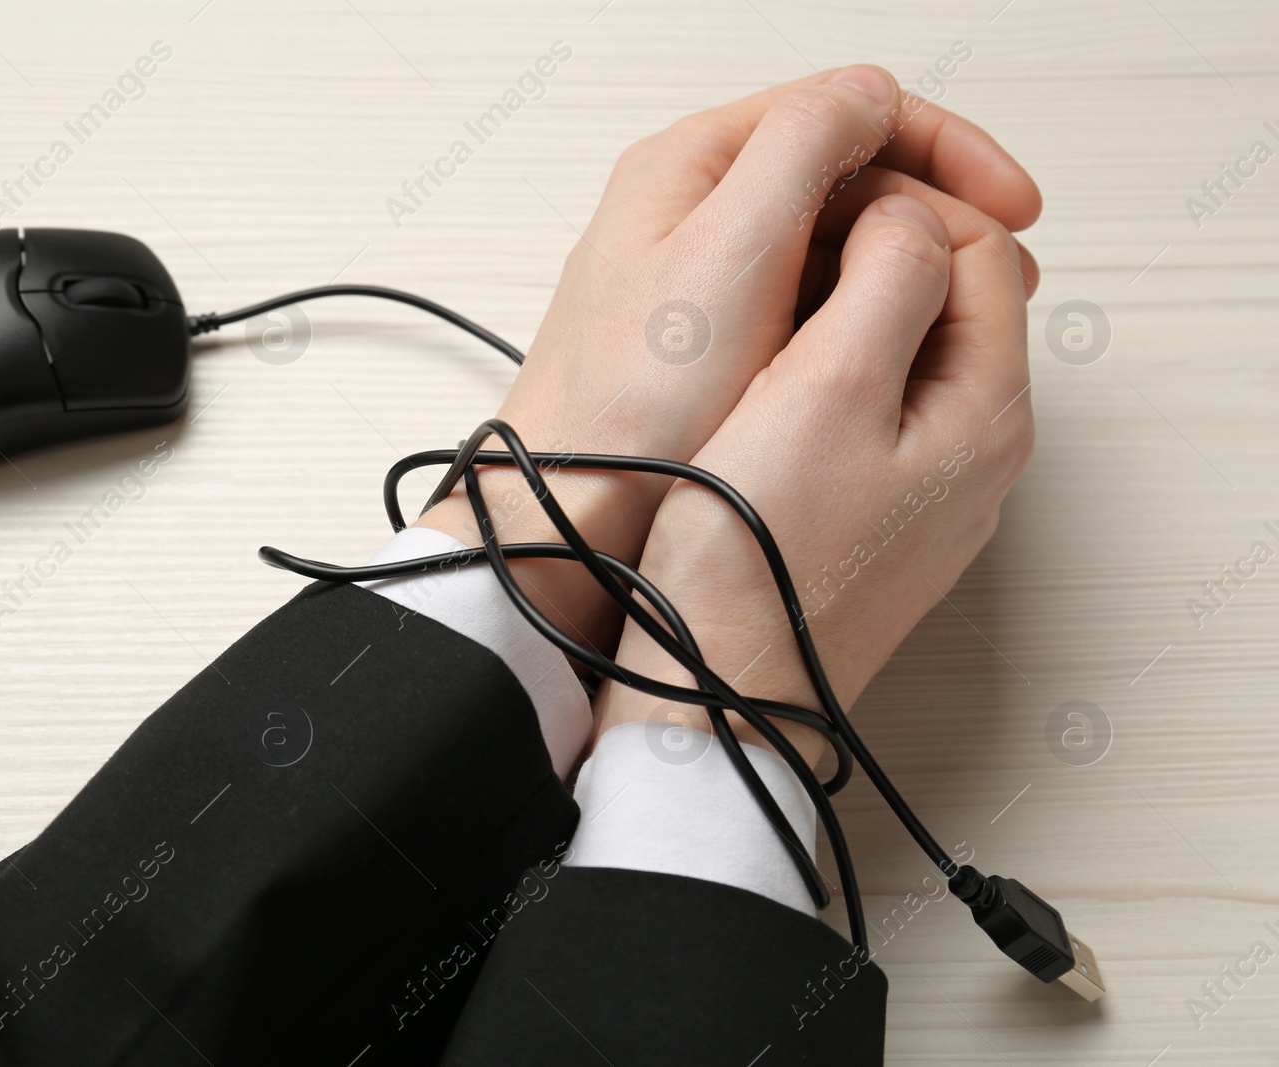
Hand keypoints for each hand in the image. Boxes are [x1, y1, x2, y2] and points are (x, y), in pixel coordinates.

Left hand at [415, 66, 1039, 660]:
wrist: (569, 517)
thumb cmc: (630, 400)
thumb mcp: (729, 250)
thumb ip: (803, 148)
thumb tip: (868, 94)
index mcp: (692, 166)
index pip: (842, 111)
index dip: (942, 146)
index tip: (1011, 202)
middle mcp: (693, 212)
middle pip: (843, 173)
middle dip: (937, 208)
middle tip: (1005, 267)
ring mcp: (701, 280)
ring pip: (830, 240)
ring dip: (910, 262)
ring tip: (972, 311)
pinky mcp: (710, 345)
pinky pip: (806, 302)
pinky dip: (866, 310)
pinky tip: (899, 346)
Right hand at [593, 174, 1038, 764]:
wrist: (714, 694)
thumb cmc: (757, 560)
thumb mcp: (826, 388)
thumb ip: (888, 279)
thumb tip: (907, 219)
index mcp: (984, 410)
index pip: (980, 246)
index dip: (898, 201)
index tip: (814, 202)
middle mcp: (974, 452)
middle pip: (949, 298)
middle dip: (872, 251)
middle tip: (781, 249)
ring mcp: (926, 492)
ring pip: (904, 353)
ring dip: (841, 310)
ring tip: (759, 311)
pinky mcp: (872, 521)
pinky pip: (869, 412)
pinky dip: (824, 371)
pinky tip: (759, 386)